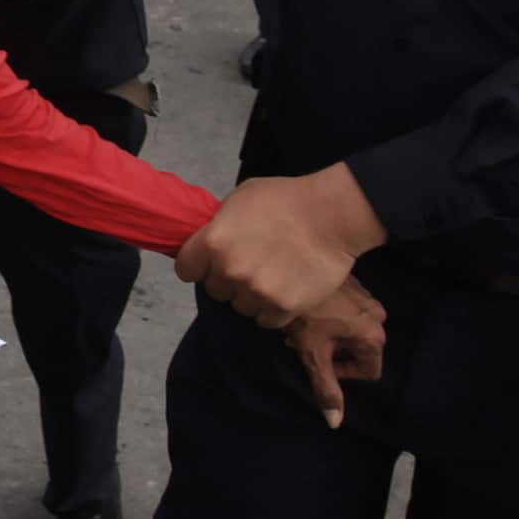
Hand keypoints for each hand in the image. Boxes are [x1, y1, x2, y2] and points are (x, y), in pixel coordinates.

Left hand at [175, 165, 386, 329]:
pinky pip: (266, 319)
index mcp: (213, 242)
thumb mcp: (240, 199)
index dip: (198, 266)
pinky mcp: (283, 307)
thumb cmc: (286, 198)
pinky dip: (273, 309)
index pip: (186, 269)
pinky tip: (285, 289)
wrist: (332, 215)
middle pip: (215, 290)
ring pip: (241, 307)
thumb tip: (211, 242)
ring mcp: (256, 292)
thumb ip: (219, 226)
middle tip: (252, 265)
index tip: (210, 263)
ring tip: (272, 276)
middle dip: (228, 281)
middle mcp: (230, 271)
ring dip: (252, 296)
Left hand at [284, 275, 387, 427]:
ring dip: (332, 338)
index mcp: (373, 336)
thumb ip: (326, 389)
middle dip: (335, 355)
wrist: (290, 271)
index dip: (343, 374)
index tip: (320, 363)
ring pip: (354, 334)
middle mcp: (379, 317)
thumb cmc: (304, 317)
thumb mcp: (313, 356)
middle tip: (308, 346)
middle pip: (361, 352)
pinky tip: (312, 315)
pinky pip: (350, 315)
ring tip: (306, 331)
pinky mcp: (357, 287)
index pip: (368, 372)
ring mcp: (369, 300)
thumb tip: (335, 423)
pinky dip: (333, 321)